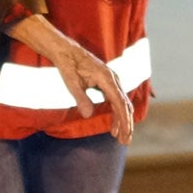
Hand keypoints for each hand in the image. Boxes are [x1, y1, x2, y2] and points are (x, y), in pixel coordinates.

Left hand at [7, 15, 135, 143]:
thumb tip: (88, 115)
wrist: (66, 51)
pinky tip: (114, 124)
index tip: (124, 134)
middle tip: (124, 141)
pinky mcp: (107, 82)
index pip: (120, 103)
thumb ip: (80, 98)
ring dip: (122, 120)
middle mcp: (113, 78)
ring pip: (122, 103)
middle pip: (125, 105)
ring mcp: (112, 80)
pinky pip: (116, 99)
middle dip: (126, 124)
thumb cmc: (68, 66)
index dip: (123, 120)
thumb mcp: (71, 83)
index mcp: (106, 78)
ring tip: (118, 136)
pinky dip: (117, 112)